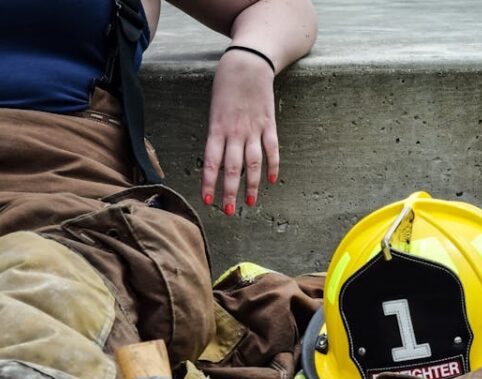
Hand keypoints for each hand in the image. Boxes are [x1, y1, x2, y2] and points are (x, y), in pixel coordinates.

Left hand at [201, 48, 277, 214]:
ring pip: (253, 163)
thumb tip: (219, 160)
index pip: (211, 162)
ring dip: (251, 185)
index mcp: (217, 128)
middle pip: (233, 168)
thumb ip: (217, 135)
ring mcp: (254, 129)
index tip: (208, 200)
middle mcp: (235, 132)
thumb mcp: (214, 109)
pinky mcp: (269, 125)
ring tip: (249, 203)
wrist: (248, 63)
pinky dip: (273, 166)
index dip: (209, 182)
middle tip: (229, 211)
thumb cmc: (226, 86)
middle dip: (230, 191)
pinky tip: (271, 181)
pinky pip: (272, 150)